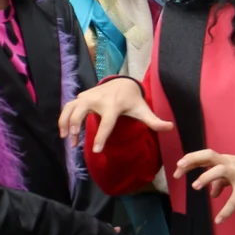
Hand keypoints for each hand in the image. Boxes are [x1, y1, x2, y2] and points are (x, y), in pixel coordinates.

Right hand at [58, 76, 172, 152]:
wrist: (122, 83)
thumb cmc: (133, 101)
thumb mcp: (144, 110)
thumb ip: (155, 121)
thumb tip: (171, 128)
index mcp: (113, 106)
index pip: (107, 123)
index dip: (102, 137)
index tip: (97, 151)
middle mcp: (97, 100)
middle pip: (80, 112)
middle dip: (74, 126)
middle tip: (73, 143)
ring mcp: (87, 97)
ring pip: (70, 108)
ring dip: (65, 122)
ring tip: (66, 138)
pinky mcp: (81, 97)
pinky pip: (69, 107)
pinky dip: (64, 118)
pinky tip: (64, 131)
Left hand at [174, 150, 234, 223]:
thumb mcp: (234, 175)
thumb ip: (221, 182)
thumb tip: (212, 193)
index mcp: (225, 160)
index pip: (204, 156)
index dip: (190, 159)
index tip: (177, 167)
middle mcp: (230, 163)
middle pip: (209, 155)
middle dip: (193, 159)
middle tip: (179, 167)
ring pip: (221, 170)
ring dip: (207, 176)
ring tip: (195, 186)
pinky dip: (226, 210)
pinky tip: (219, 220)